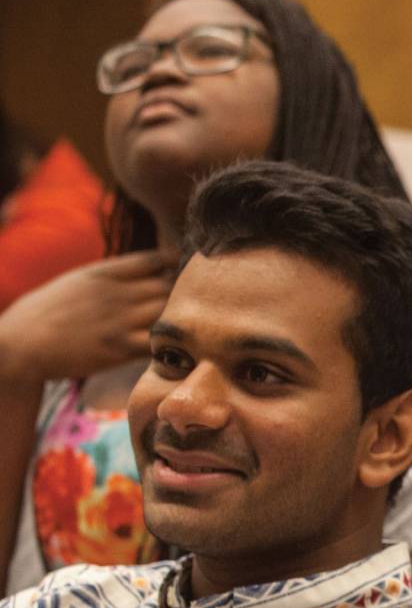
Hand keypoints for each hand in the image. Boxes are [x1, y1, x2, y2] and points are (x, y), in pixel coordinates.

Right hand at [0, 252, 174, 389]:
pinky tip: (178, 345)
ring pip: (168, 311)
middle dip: (184, 292)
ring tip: (190, 324)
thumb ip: (108, 278)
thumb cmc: (45, 314)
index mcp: (102, 274)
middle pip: (167, 285)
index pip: (153, 259)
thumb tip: (142, 274)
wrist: (20, 344)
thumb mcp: (76, 283)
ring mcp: (118, 320)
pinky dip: (172, 342)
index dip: (174, 264)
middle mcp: (114, 293)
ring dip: (182, 317)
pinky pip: (159, 341)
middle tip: (195, 303)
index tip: (184, 272)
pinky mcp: (120, 348)